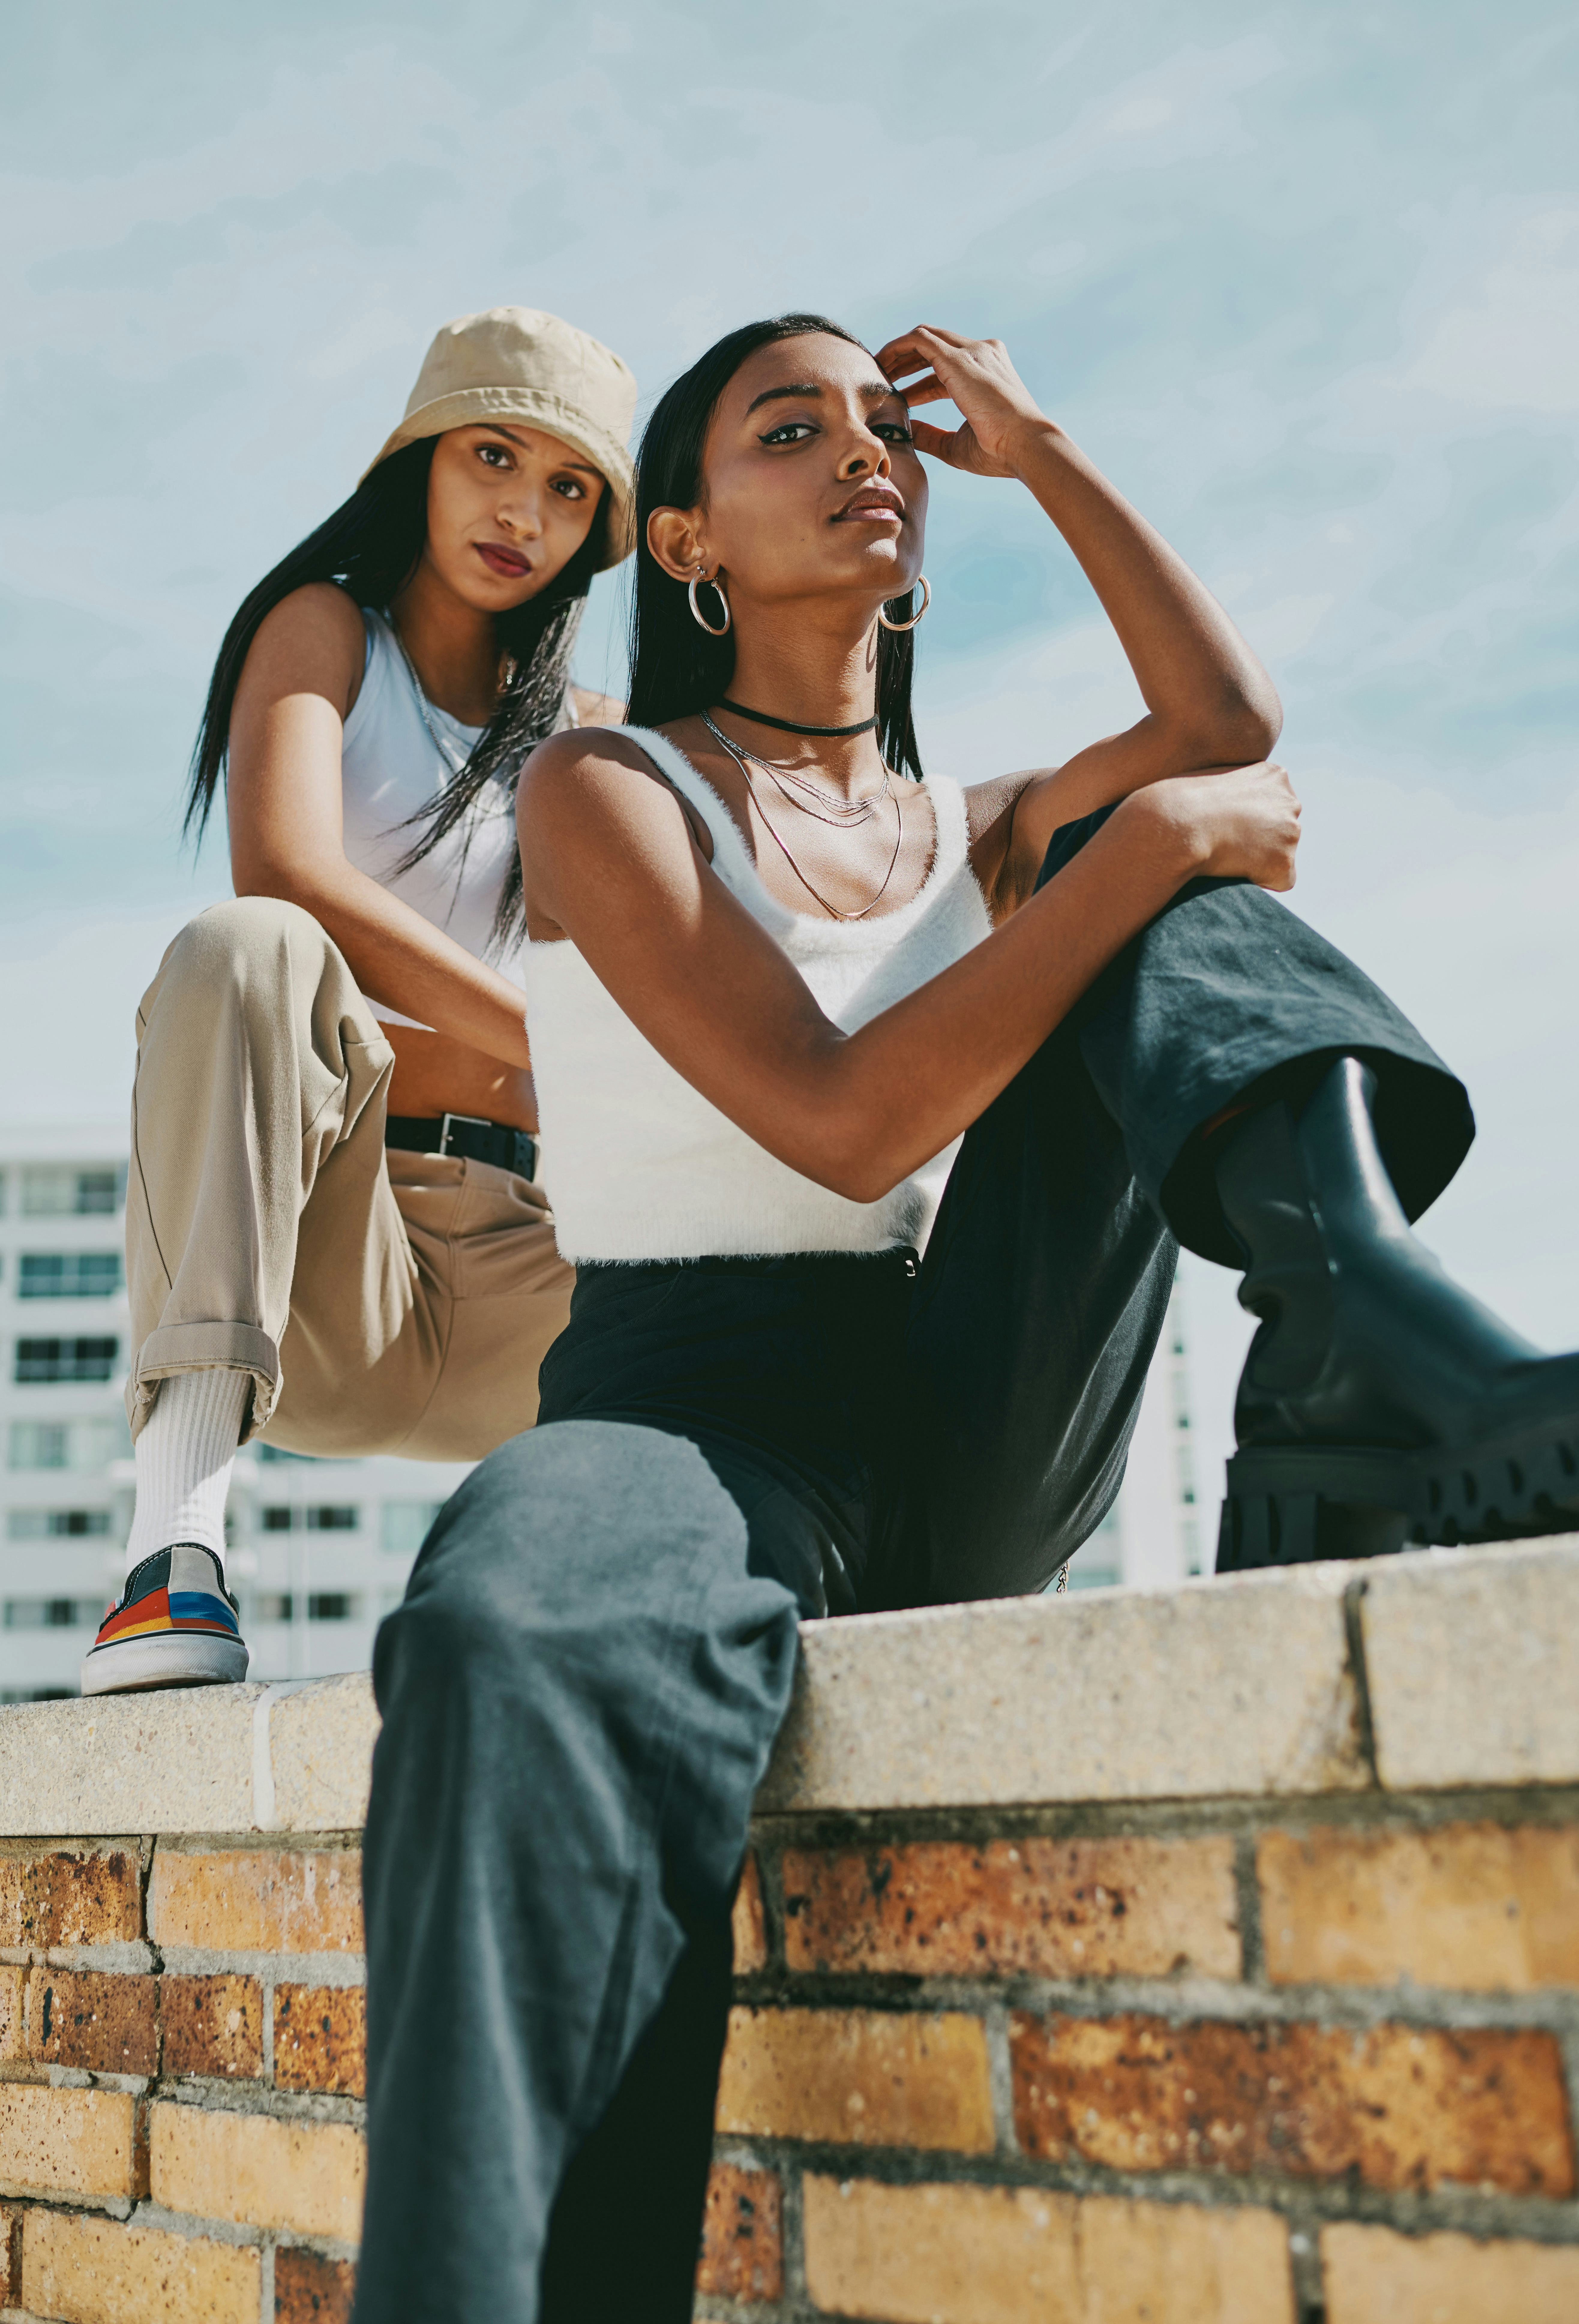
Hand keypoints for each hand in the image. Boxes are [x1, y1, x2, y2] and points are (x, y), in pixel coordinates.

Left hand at [872, 326, 1048, 477]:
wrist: (1026, 445)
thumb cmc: (1000, 452)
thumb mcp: (956, 444)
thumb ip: (930, 435)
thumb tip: (904, 430)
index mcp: (987, 372)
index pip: (946, 367)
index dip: (919, 380)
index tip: (899, 395)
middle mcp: (982, 354)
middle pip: (934, 346)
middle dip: (905, 361)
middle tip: (882, 380)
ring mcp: (973, 352)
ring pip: (924, 338)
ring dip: (897, 354)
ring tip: (876, 373)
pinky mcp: (959, 358)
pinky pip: (919, 340)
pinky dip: (898, 349)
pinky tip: (881, 366)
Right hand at [1142, 759, 1302, 891]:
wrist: (1177, 824)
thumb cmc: (1179, 803)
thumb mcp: (1213, 782)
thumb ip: (1235, 792)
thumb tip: (1234, 812)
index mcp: (1274, 775)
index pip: (1275, 805)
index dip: (1250, 821)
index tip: (1228, 825)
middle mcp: (1290, 800)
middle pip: (1282, 829)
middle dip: (1261, 839)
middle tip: (1227, 842)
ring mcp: (1291, 831)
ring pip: (1282, 854)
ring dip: (1259, 859)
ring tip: (1226, 854)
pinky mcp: (1284, 862)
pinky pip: (1282, 880)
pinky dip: (1262, 881)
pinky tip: (1235, 870)